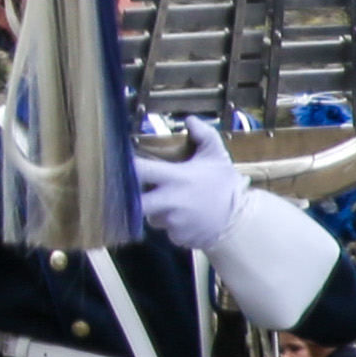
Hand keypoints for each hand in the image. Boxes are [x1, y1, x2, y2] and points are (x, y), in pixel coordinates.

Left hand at [132, 124, 253, 254]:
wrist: (240, 219)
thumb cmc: (224, 185)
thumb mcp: (216, 156)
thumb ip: (204, 135)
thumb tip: (190, 119)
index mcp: (176, 178)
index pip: (139, 170)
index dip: (124, 167)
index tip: (115, 163)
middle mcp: (169, 201)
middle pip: (133, 201)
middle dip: (130, 197)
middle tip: (135, 190)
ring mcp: (172, 222)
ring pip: (149, 215)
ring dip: (154, 209)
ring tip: (172, 202)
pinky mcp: (176, 237)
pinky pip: (164, 229)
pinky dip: (168, 224)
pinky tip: (182, 217)